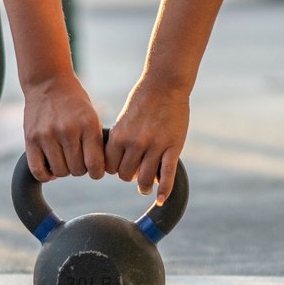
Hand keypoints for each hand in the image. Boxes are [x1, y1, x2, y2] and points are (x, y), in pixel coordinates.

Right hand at [22, 74, 104, 182]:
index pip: (95, 164)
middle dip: (80, 169)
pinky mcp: (31, 139)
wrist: (48, 82)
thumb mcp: (91, 115)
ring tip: (64, 159)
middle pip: (77, 170)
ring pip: (60, 171)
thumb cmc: (73, 102)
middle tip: (78, 160)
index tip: (95, 171)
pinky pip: (38, 170)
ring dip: (64, 171)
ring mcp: (47, 135)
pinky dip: (46, 175)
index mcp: (87, 124)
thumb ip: (95, 140)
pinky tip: (50, 168)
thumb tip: (99, 168)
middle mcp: (68, 130)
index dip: (97, 172)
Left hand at [106, 79, 189, 204]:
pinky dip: (164, 191)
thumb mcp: (125, 119)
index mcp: (119, 135)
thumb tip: (121, 165)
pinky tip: (160, 200)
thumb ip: (121, 141)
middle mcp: (135, 143)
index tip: (120, 166)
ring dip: (144, 186)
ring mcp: (155, 146)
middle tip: (134, 173)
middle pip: (126, 175)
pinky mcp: (173, 147)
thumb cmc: (143, 99)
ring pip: (145, 180)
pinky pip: (167, 176)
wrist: (165, 84)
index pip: (110, 166)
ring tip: (145, 187)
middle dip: (129, 176)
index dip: (115, 168)